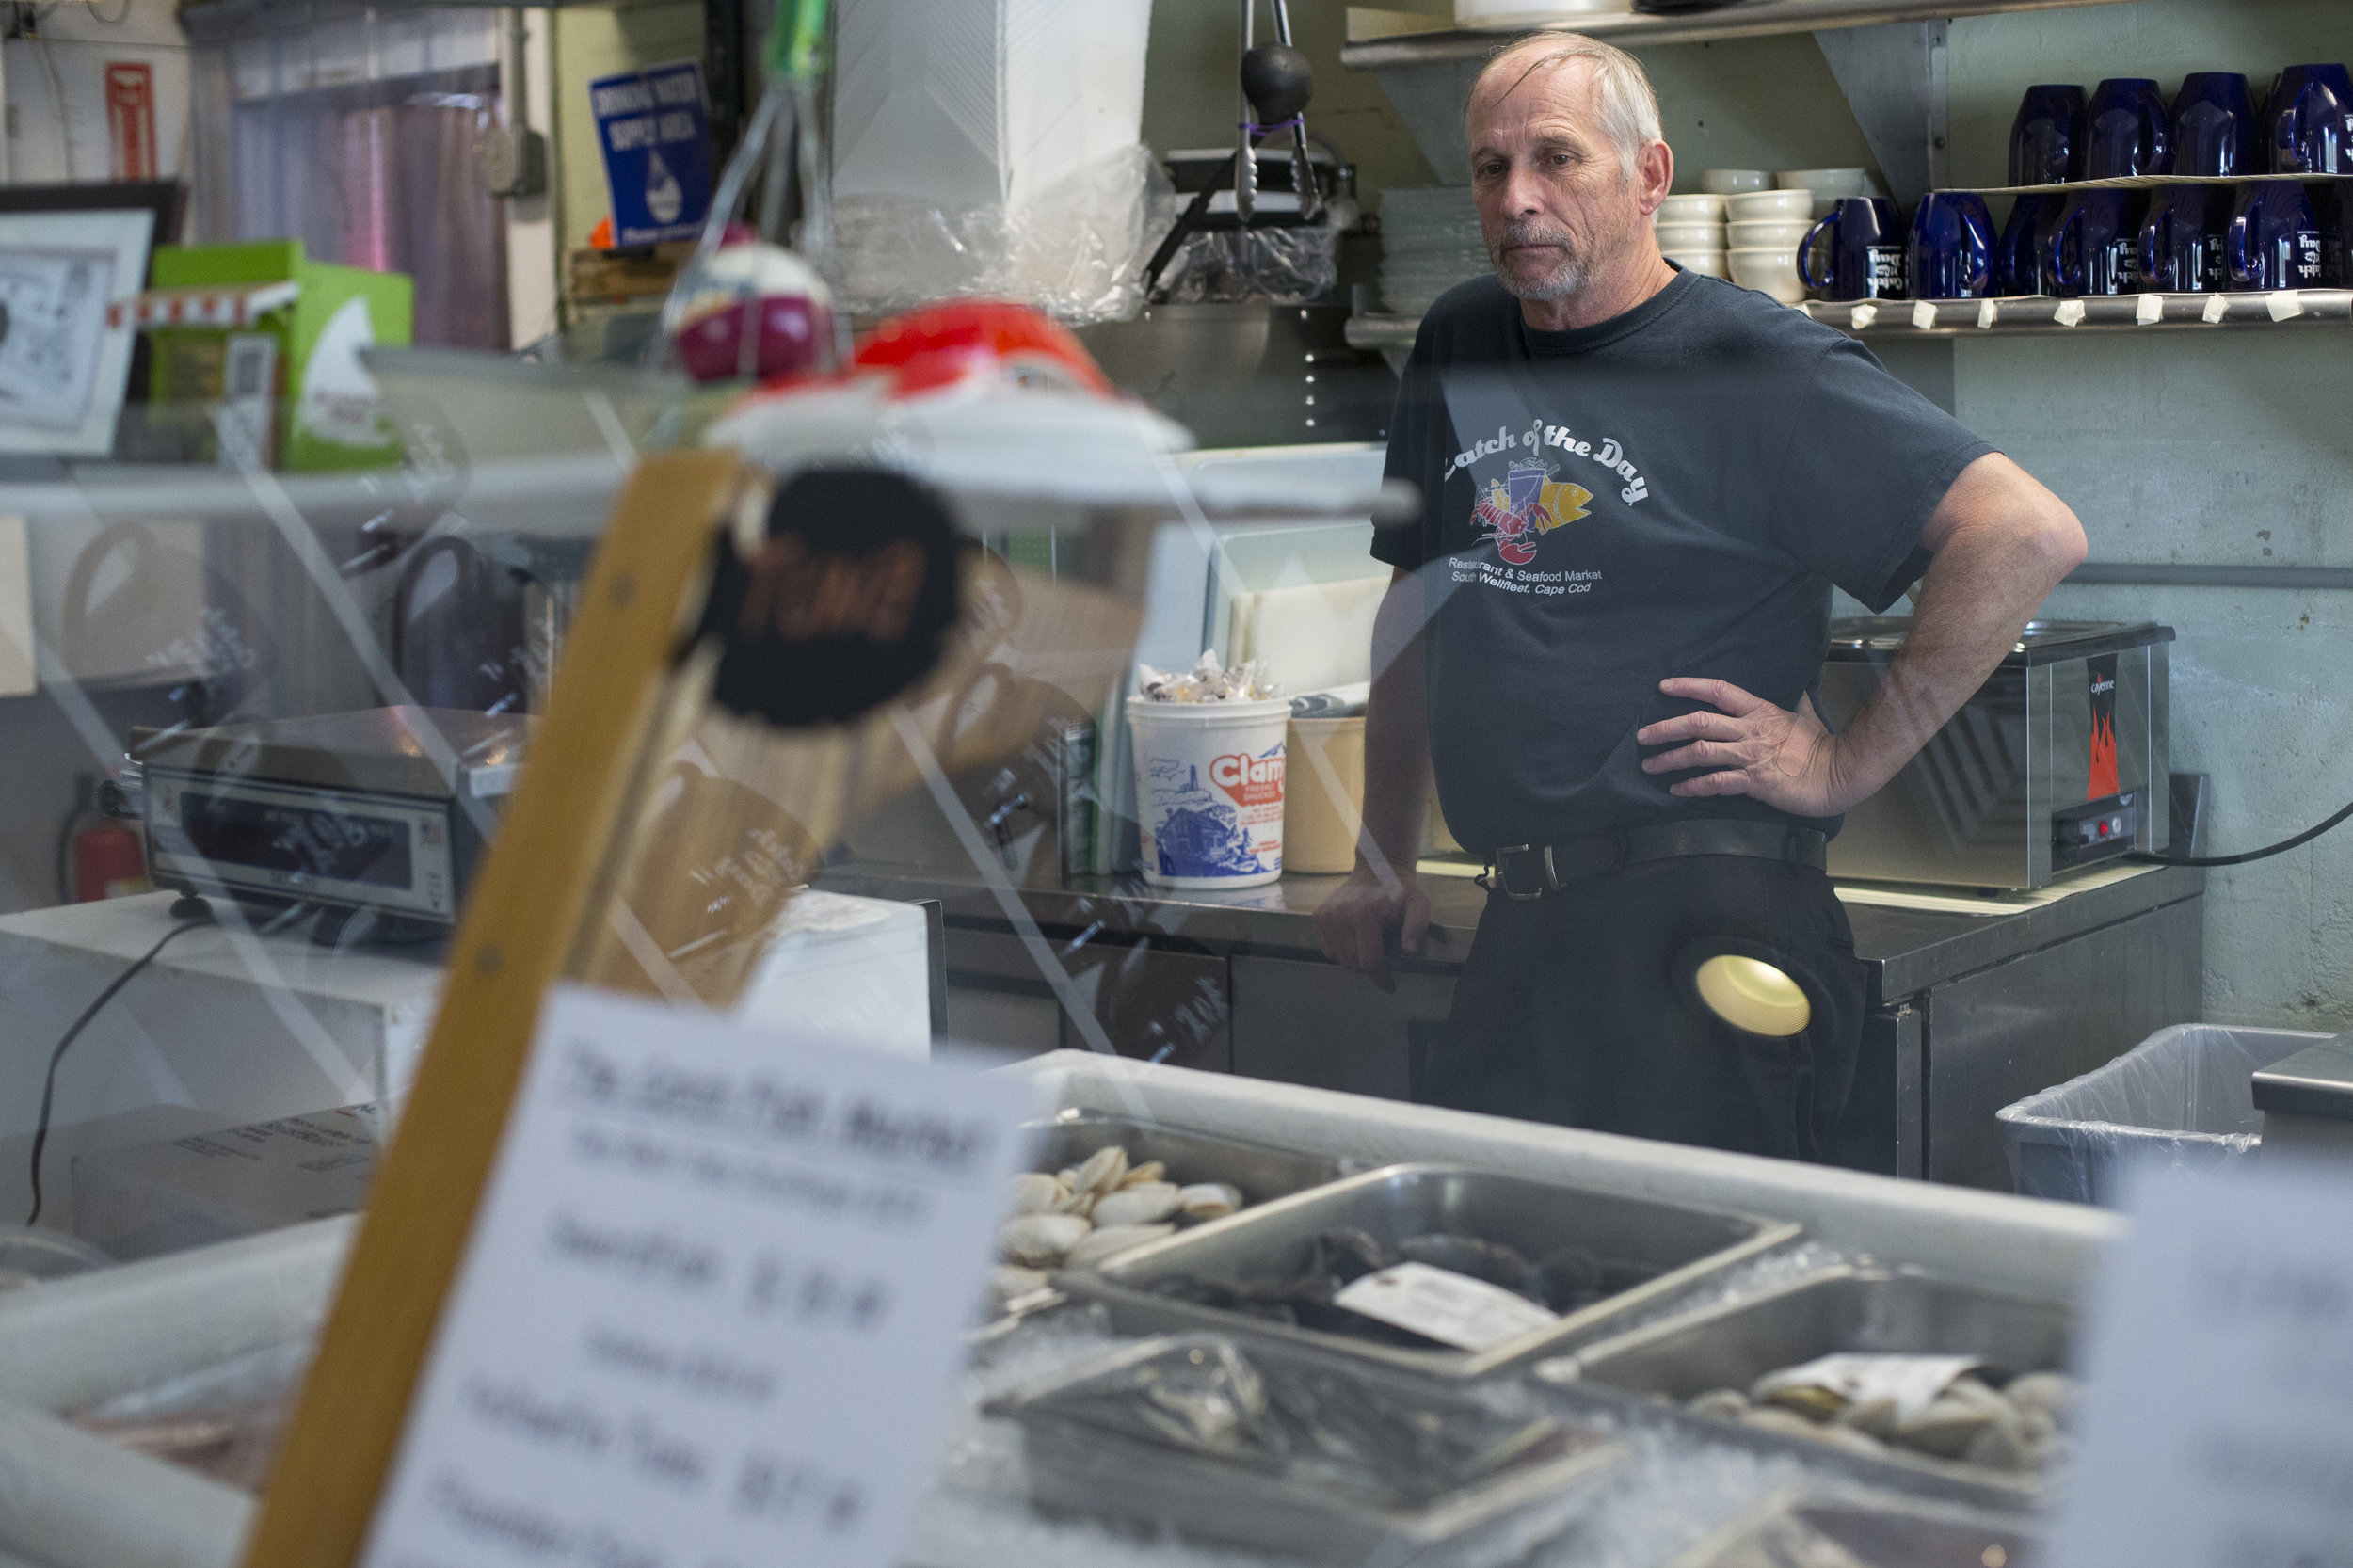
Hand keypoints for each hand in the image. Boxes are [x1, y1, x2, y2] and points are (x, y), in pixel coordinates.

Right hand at [1314, 864, 1430, 993]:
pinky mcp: (1319, 917)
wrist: (1376, 868)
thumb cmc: (1398, 889)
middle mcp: (1338, 916)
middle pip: (1354, 963)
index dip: (1381, 977)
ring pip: (1341, 959)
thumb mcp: (1418, 904)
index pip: (1369, 960)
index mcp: (1362, 914)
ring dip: (1358, 960)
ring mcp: (1325, 916)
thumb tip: (1410, 952)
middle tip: (1388, 959)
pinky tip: (1357, 941)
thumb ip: (1417, 928)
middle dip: (1372, 968)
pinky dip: (1344, 952)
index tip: (1390, 986)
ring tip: (1373, 946)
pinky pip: (1330, 950)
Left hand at [1637, 678, 1859, 817]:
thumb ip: (1794, 701)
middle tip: (1642, 736)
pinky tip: (1676, 789)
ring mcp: (1749, 756)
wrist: (1837, 774)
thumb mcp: (1804, 715)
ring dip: (1670, 759)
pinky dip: (1692, 786)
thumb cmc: (1820, 746)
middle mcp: (1750, 730)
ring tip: (1649, 765)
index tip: (1663, 687)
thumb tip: (1798, 686)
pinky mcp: (1752, 782)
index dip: (1688, 686)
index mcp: (1759, 711)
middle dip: (1665, 728)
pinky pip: (1714, 783)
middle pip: (1698, 723)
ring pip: (1700, 753)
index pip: (1717, 690)